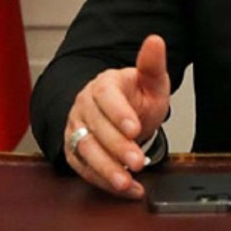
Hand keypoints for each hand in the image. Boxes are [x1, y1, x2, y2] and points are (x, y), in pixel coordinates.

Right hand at [64, 35, 170, 198]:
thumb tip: (156, 41)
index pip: (106, 97)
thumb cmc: (136, 97)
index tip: (135, 128)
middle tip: (138, 161)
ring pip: (85, 151)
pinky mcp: (75, 153)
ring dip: (107, 169)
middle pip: (96, 128)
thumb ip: (152, 64)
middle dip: (117, 147)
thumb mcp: (151, 81)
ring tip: (127, 182)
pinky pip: (85, 170)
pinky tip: (128, 189)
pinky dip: (105, 183)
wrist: (121, 114)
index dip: (118, 113)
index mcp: (103, 85)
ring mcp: (77, 130)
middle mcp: (84, 107)